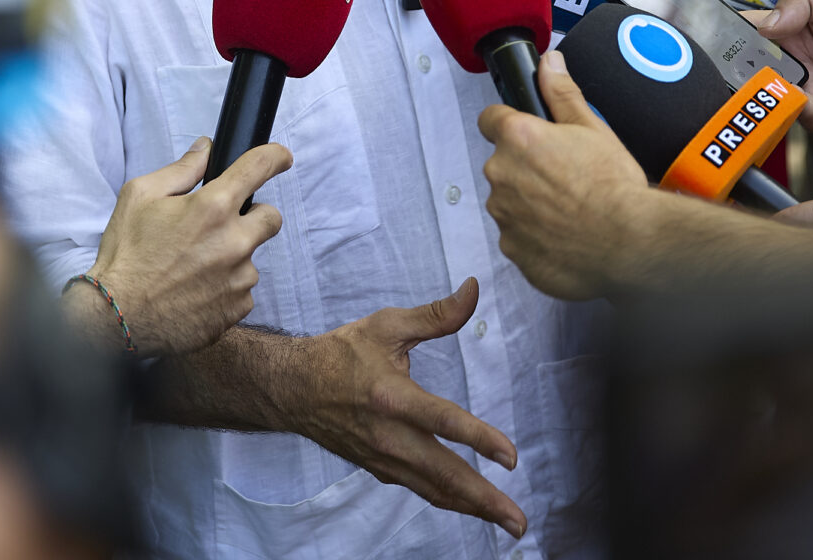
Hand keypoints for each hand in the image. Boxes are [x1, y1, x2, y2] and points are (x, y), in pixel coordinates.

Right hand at [80, 138, 291, 356]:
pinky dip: (224, 287)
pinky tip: (195, 290)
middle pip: (271, 218)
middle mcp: (234, 242)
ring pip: (251, 258)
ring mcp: (239, 278)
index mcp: (213, 207)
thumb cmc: (126, 255)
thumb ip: (181, 169)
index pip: (259, 168)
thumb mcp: (140, 196)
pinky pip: (242, 290)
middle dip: (252, 217)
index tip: (281, 157)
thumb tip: (205, 149)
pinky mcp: (236, 308)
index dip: (275, 157)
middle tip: (219, 226)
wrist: (117, 318)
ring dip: (232, 257)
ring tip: (192, 267)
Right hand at [285, 279, 526, 538]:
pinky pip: (421, 489)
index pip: (443, 421)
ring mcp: (383, 458)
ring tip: (507, 522)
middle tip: (519, 521)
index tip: (512, 457)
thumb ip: (436, 314)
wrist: (293, 388)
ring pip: (434, 490)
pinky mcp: (380, 469)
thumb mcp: (387, 326)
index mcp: (391, 396)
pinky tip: (472, 506)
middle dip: (484, 500)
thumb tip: (474, 289)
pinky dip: (449, 500)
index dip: (480, 439)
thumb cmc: (342, 353)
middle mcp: (388, 435)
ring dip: (473, 508)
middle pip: (443, 474)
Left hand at [479, 51, 648, 300]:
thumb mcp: (592, 127)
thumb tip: (549, 63)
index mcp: (518, 139)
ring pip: (510, 202)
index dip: (510, 123)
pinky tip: (566, 235)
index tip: (528, 133)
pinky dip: (536, 236)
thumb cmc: (613, 187)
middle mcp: (501, 175)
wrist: (629, 243)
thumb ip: (562, 93)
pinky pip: (518, 237)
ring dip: (530, 203)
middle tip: (565, 176)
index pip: (490, 119)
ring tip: (570, 209)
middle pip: (504, 164)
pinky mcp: (513, 250)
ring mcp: (504, 216)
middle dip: (527, 168)